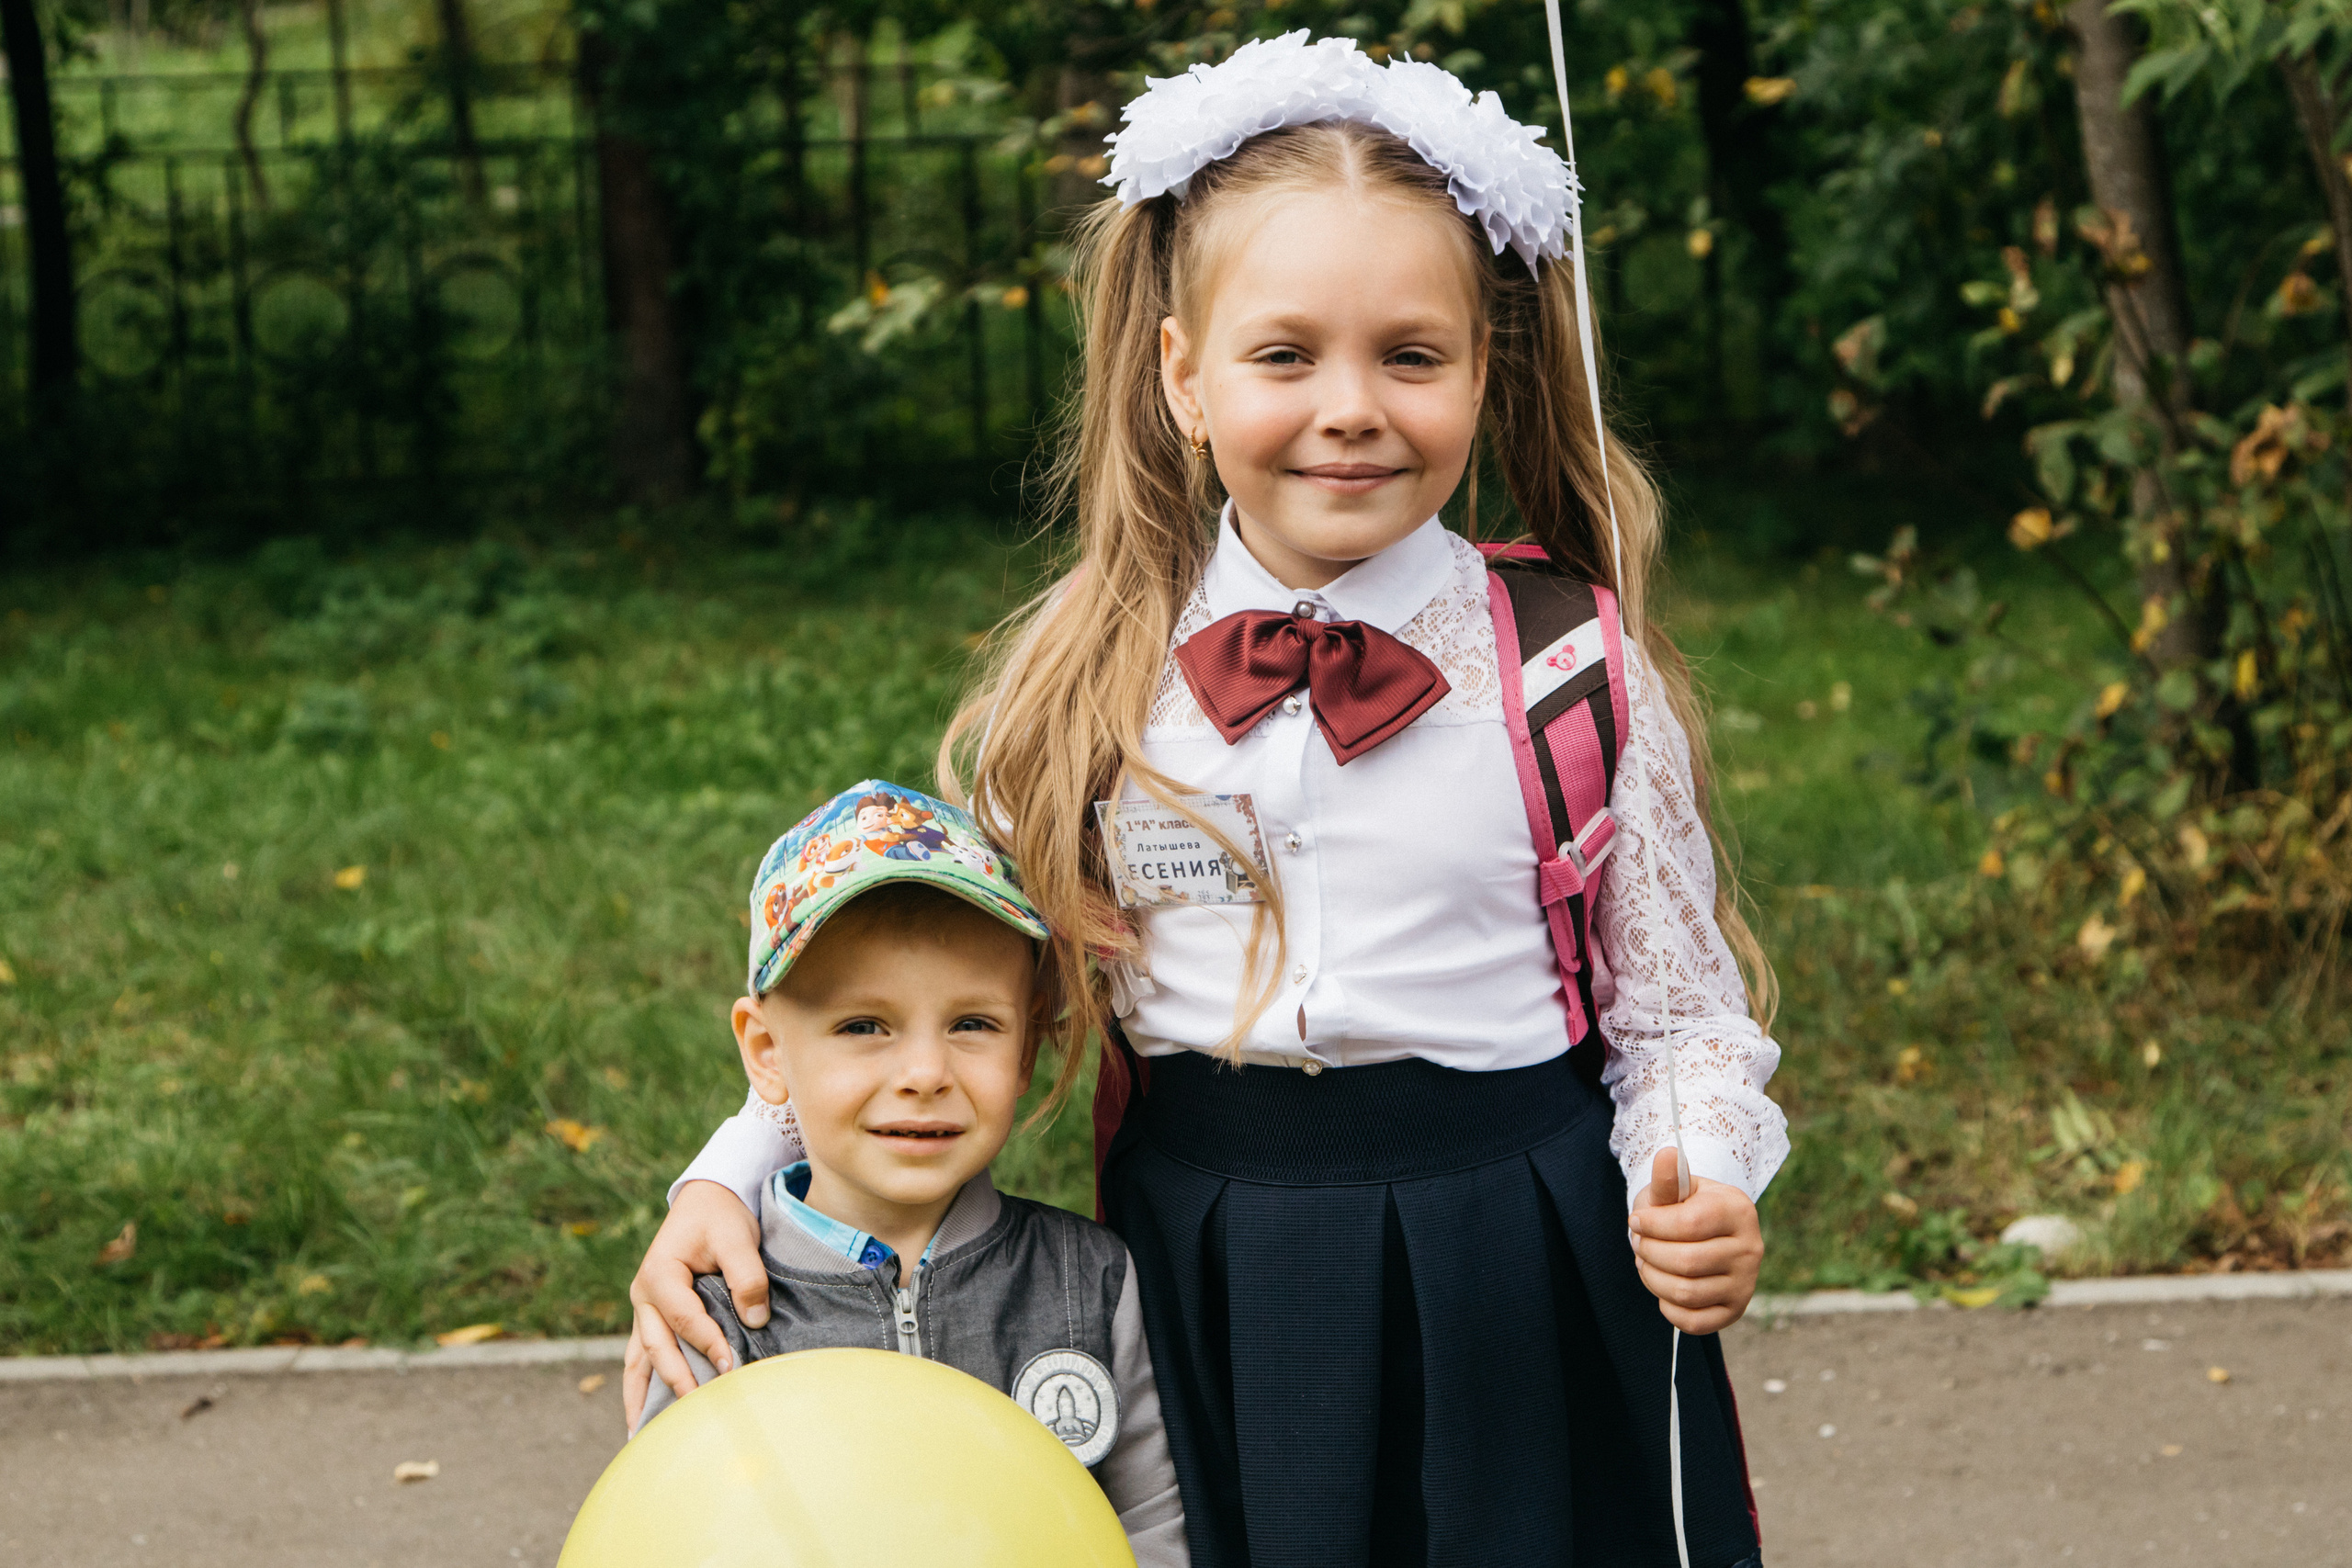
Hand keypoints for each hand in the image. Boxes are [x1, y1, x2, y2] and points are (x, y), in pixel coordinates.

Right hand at [622, 1180, 767, 1429]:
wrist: (706, 1201)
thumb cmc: (721, 1218)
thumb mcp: (736, 1238)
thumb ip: (746, 1276)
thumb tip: (754, 1319)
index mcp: (660, 1274)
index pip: (685, 1319)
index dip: (709, 1345)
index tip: (733, 1369)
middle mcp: (643, 1296)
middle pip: (657, 1347)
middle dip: (678, 1380)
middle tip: (697, 1413)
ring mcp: (643, 1310)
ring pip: (639, 1360)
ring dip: (642, 1397)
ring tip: (642, 1437)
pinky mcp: (652, 1319)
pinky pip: (640, 1358)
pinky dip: (640, 1387)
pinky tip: (640, 1419)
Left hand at [1627, 1147, 1762, 1334]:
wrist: (1707, 1233)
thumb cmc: (1686, 1208)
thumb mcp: (1678, 1190)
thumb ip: (1669, 1178)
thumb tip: (1666, 1154)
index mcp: (1739, 1210)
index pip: (1690, 1224)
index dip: (1653, 1225)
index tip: (1635, 1221)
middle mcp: (1751, 1248)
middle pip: (1685, 1262)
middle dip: (1648, 1252)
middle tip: (1639, 1243)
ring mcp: (1747, 1283)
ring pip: (1686, 1292)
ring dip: (1652, 1278)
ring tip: (1646, 1262)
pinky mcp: (1736, 1310)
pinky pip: (1694, 1322)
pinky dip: (1668, 1307)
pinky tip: (1663, 1287)